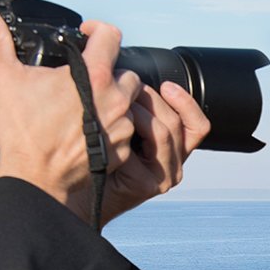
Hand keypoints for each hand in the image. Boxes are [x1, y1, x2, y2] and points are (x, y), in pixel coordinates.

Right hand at [0, 8, 137, 210]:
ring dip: (114, 101)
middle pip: (126, 72)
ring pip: (130, 104)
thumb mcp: (3, 78)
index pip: (110, 37)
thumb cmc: (22, 131)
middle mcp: (115, 99)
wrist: (35, 178)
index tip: (87, 34)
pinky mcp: (122, 149)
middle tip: (86, 79)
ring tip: (88, 106)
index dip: (97, 29)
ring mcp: (121, 126)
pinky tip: (91, 130)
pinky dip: (113, 128)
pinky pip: (126, 132)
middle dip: (110, 71)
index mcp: (94, 76)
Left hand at [83, 34, 208, 222]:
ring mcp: (165, 174)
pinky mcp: (152, 183)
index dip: (184, 99)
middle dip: (150, 98)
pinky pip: (149, 149)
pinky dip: (133, 136)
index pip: (196, 122)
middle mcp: (174, 161)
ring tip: (115, 108)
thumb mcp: (116, 127)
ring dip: (139, 112)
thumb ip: (131, 107)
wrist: (72, 194)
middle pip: (177, 119)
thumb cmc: (89, 158)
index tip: (165, 84)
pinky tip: (112, 133)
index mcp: (171, 147)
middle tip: (123, 89)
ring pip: (165, 129)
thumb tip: (129, 75)